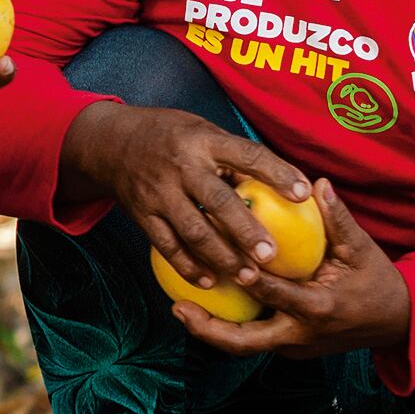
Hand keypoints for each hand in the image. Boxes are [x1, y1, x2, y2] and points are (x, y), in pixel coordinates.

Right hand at [61, 101, 312, 290]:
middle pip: (218, 201)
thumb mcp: (202, 131)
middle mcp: (181, 166)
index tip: (304, 194)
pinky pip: (167, 245)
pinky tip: (209, 281)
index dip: (277, 173)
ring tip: (248, 277)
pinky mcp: (142, 215)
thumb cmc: (172, 136)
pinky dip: (188, 266)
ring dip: (221, 257)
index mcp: (203, 140)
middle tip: (272, 255)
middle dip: (246, 230)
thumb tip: (279, 185)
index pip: (247, 155)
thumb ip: (233, 157)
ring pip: (193, 230)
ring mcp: (159, 193)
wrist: (110, 143)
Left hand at [172, 180, 410, 358]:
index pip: (276, 294)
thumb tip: (318, 183)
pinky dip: (230, 324)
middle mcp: (300, 334)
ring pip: (245, 345)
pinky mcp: (289, 347)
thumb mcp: (361, 249)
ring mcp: (293, 346)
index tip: (221, 260)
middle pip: (245, 342)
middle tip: (177, 306)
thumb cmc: (377, 280)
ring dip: (212, 330)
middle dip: (208, 329)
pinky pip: (254, 336)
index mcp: (318, 308)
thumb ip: (338, 219)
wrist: (397, 321)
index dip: (248, 280)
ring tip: (179, 307)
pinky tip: (206, 303)